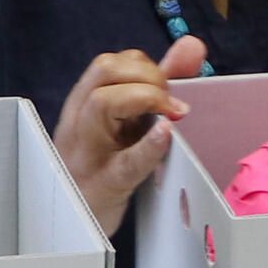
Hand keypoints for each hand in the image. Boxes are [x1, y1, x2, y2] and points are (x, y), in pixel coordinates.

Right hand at [55, 35, 204, 230]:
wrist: (75, 223)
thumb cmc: (105, 164)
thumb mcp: (127, 121)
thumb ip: (158, 82)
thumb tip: (192, 44)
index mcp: (83, 105)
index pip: (108, 63)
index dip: (144, 66)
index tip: (166, 88)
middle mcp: (80, 122)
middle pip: (104, 71)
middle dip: (147, 75)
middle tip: (169, 103)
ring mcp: (88, 153)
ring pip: (102, 103)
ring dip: (145, 97)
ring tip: (172, 116)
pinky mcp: (105, 185)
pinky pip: (125, 162)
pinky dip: (148, 146)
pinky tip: (166, 135)